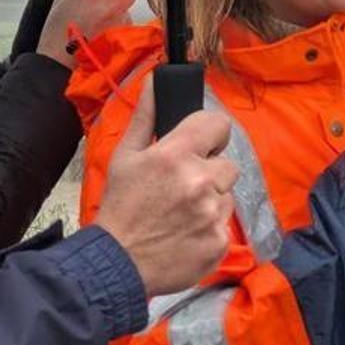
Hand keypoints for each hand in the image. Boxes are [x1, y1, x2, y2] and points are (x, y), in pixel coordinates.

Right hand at [37, 0, 137, 68]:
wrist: (59, 62)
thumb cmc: (57, 29)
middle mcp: (109, 8)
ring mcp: (118, 24)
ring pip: (127, 7)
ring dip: (117, 9)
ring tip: (96, 20)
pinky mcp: (124, 37)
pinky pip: (126, 22)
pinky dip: (117, 24)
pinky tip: (101, 30)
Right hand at [94, 78, 237, 296]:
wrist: (117, 264)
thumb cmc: (120, 207)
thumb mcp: (124, 157)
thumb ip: (147, 117)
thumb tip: (156, 81)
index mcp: (176, 156)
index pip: (219, 125)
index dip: (211, 135)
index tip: (202, 145)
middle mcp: (200, 182)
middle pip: (227, 164)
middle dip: (209, 173)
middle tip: (182, 189)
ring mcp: (212, 214)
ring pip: (227, 196)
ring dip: (210, 202)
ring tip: (180, 214)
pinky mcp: (220, 242)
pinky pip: (225, 225)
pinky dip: (209, 229)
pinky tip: (186, 235)